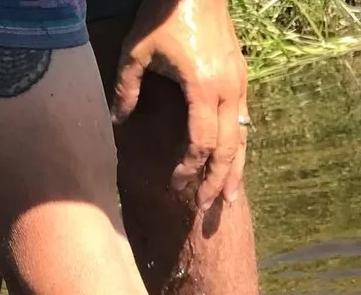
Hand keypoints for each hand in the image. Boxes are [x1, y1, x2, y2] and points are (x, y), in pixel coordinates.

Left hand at [112, 0, 249, 208]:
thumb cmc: (163, 15)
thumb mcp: (136, 50)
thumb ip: (127, 88)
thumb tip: (117, 121)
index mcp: (204, 88)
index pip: (201, 142)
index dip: (190, 169)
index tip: (177, 186)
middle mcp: (229, 92)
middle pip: (228, 150)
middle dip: (217, 182)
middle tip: (207, 210)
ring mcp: (240, 86)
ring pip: (243, 139)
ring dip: (235, 171)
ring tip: (229, 199)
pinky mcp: (241, 79)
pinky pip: (244, 123)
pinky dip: (238, 148)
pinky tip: (233, 164)